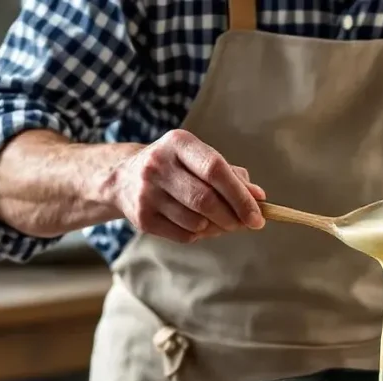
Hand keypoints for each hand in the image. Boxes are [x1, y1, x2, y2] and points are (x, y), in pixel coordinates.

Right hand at [108, 129, 265, 242]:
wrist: (124, 178)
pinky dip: (200, 235)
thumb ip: (232, 177)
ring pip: (197, 222)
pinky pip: (184, 235)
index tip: (258, 216)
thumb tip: (259, 198)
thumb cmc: (177, 169)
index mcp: (179, 143)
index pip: (216, 170)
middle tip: (244, 224)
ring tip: (219, 222)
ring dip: (217, 228)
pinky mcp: (142, 218)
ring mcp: (147, 192)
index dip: (241, 196)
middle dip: (232, 217)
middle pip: (206, 200)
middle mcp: (158, 164)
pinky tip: (198, 225)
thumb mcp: (200, 161)